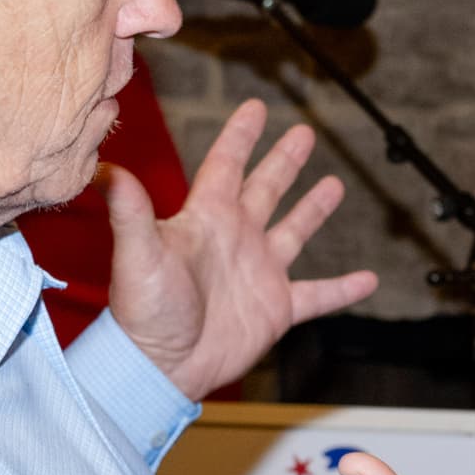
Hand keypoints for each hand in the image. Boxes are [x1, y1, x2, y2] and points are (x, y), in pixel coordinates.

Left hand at [105, 98, 378, 400]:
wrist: (162, 367)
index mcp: (205, 219)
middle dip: (284, 161)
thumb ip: (129, 211)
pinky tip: (369, 279)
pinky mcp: (276, 308)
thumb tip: (105, 168)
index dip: (241, 136)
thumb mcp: (138, 255)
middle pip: (265, 189)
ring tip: (334, 184)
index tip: (256, 107)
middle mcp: (235, 239)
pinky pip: (318, 295)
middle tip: (304, 133)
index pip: (226, 165)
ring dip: (314, 208)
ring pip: (294, 232)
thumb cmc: (144, 313)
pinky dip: (343, 289)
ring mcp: (258, 272)